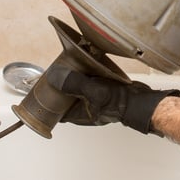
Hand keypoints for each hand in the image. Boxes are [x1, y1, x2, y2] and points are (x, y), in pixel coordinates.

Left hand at [44, 66, 179, 134]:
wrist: (140, 100)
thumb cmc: (120, 102)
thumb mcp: (94, 91)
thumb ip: (74, 84)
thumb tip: (55, 77)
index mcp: (78, 114)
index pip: (55, 110)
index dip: (46, 100)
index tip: (39, 89)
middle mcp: (84, 108)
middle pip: (63, 97)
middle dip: (56, 87)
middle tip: (51, 74)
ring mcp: (93, 100)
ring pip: (74, 89)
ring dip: (70, 79)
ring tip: (63, 67)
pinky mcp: (101, 91)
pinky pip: (86, 82)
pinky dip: (83, 74)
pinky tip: (83, 65)